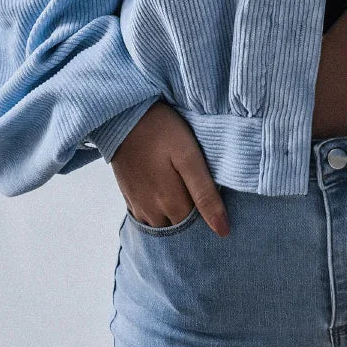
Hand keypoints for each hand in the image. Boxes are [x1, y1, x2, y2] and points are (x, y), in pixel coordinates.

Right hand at [111, 101, 229, 236]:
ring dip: (175, 218)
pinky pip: (147, 217)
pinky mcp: (129, 196)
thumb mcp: (190, 158)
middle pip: (179, 229)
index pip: (197, 230)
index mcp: (171, 205)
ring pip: (162, 225)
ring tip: (188, 195)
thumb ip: (206, 195)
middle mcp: (152, 213)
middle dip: (193, 222)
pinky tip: (167, 195)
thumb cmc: (163, 132)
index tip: (219, 206)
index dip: (210, 220)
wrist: (123, 115)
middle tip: (204, 197)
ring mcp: (138, 205)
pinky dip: (160, 213)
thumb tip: (223, 231)